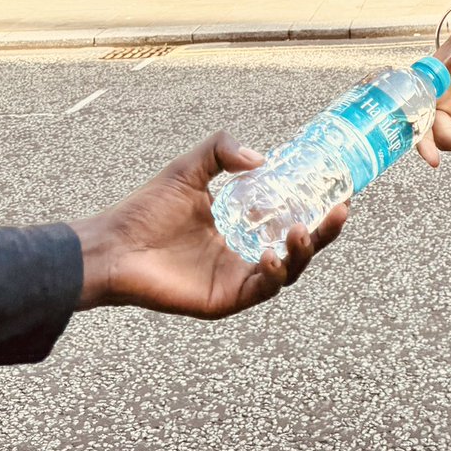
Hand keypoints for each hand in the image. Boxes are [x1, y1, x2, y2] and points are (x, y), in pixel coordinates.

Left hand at [71, 132, 347, 319]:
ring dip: (303, 253)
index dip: (318, 211)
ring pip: (288, 272)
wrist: (111, 245)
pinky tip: (271, 255)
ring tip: (301, 231)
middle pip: (299, 250)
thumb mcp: (189, 168)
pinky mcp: (223, 300)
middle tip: (339, 212)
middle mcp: (244, 255)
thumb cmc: (144, 210)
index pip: (291, 221)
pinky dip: (274, 274)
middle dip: (324, 234)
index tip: (340, 194)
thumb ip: (222, 150)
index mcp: (242, 229)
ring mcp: (236, 279)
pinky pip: (261, 291)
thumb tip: (261, 159)